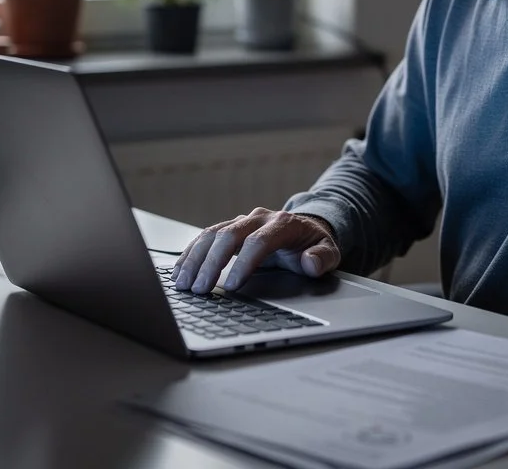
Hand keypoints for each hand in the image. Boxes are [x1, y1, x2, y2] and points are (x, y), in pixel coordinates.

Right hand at [171, 208, 340, 293]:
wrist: (304, 227)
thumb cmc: (313, 243)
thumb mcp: (328, 251)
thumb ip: (323, 257)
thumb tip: (310, 263)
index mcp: (283, 223)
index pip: (259, 241)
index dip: (244, 263)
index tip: (231, 286)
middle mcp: (258, 218)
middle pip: (230, 234)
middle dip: (212, 262)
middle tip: (200, 289)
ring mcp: (242, 221)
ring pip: (213, 233)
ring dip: (195, 258)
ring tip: (183, 283)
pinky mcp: (230, 228)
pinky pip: (206, 237)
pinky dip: (190, 253)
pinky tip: (179, 271)